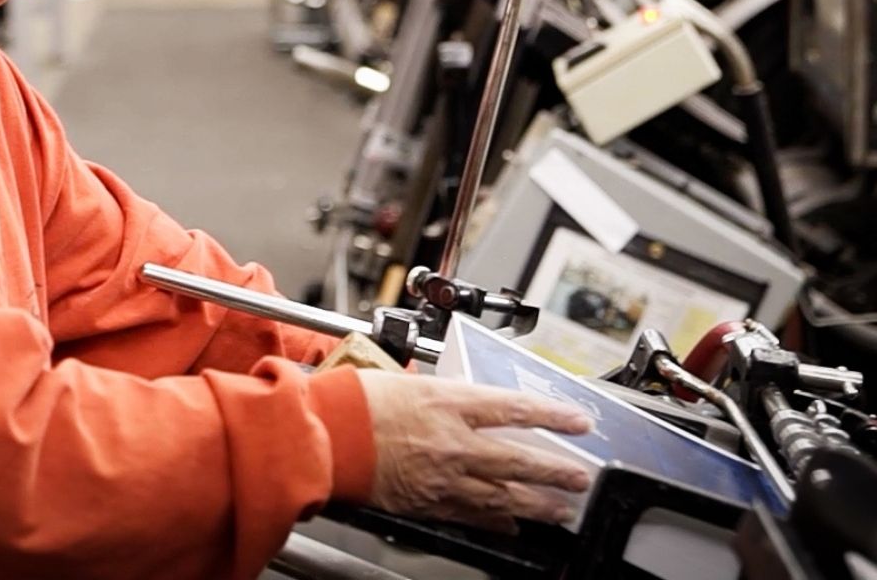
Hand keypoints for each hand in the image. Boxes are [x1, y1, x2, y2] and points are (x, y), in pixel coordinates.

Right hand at [355, 370, 593, 532]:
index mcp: (448, 401)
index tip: (579, 421)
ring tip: (561, 510)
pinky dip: (497, 521)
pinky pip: (473, 515)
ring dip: (538, 505)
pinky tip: (512, 524)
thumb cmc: (354, 402)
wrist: (324, 435)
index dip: (553, 415)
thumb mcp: (405, 380)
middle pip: (520, 460)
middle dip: (556, 472)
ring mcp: (444, 476)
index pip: (515, 408)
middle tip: (580, 477)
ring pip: (505, 496)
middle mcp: (454, 441)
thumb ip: (440, 394)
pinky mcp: (429, 503)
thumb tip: (461, 399)